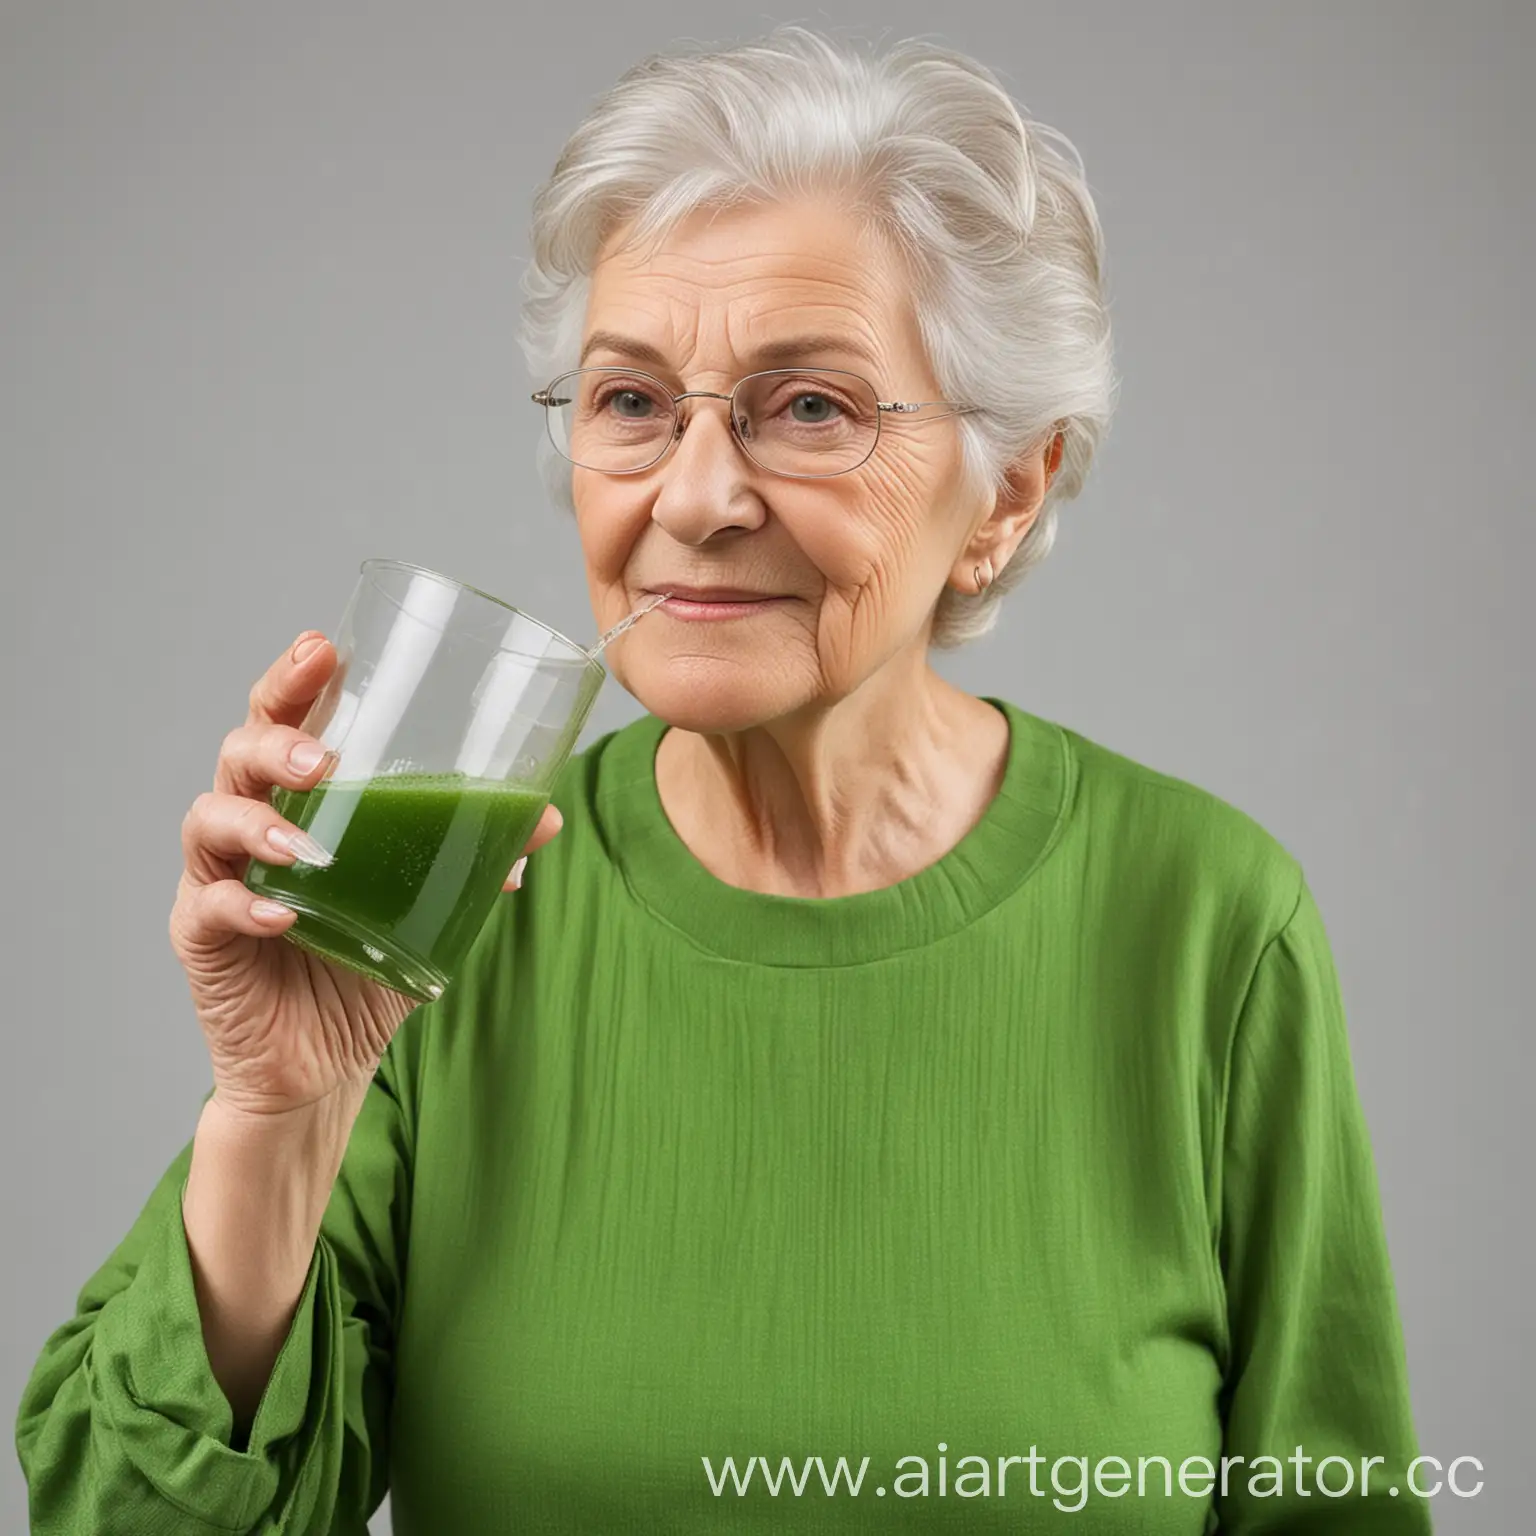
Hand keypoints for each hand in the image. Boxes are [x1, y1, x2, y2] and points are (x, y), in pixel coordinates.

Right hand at [168, 630, 562, 1117]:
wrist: (319, 1065)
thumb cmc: (364, 967)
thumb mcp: (428, 907)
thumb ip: (476, 859)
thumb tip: (545, 817)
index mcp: (299, 803)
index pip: (282, 722)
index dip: (293, 681)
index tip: (321, 647)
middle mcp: (248, 828)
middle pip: (238, 755)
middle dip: (275, 742)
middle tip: (321, 757)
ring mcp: (216, 880)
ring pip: (210, 820)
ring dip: (258, 820)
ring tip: (306, 843)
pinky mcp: (202, 940)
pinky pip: (210, 908)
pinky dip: (244, 904)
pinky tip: (281, 912)